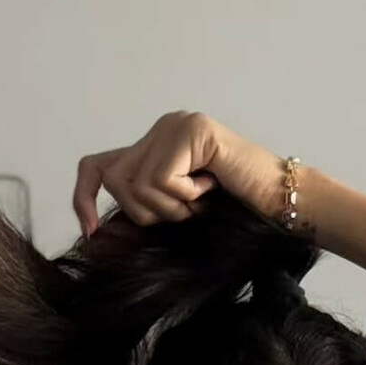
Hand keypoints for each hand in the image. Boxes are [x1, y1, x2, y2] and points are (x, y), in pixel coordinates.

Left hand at [73, 110, 285, 238]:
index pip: (97, 166)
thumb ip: (141, 216)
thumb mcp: (176, 219)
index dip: (84, 198)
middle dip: (145, 213)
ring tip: (201, 201)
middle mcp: (162, 129)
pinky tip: (212, 188)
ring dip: (171, 208)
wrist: (281, 208)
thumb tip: (93, 239)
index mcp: (154, 148)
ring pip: (137, 183)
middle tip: (184, 212)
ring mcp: (177, 125)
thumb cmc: (235, 219)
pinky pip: (163, 178)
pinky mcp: (192, 130)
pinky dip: (187, 197)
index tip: (91, 233)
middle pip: (115, 180)